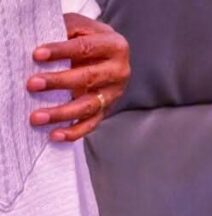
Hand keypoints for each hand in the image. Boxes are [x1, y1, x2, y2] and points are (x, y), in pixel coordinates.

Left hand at [27, 13, 129, 141]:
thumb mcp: (80, 27)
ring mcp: (114, 93)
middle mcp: (119, 71)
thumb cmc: (88, 38)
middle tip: (32, 84)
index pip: (86, 48)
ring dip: (62, 112)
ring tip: (37, 116)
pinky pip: (91, 123)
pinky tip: (55, 134)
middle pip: (88, 78)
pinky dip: (74, 131)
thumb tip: (45, 45)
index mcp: (115, 46)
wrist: (105, 53)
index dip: (61, 52)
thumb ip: (66, 30)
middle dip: (58, 82)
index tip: (37, 55)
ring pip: (89, 105)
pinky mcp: (107, 109)